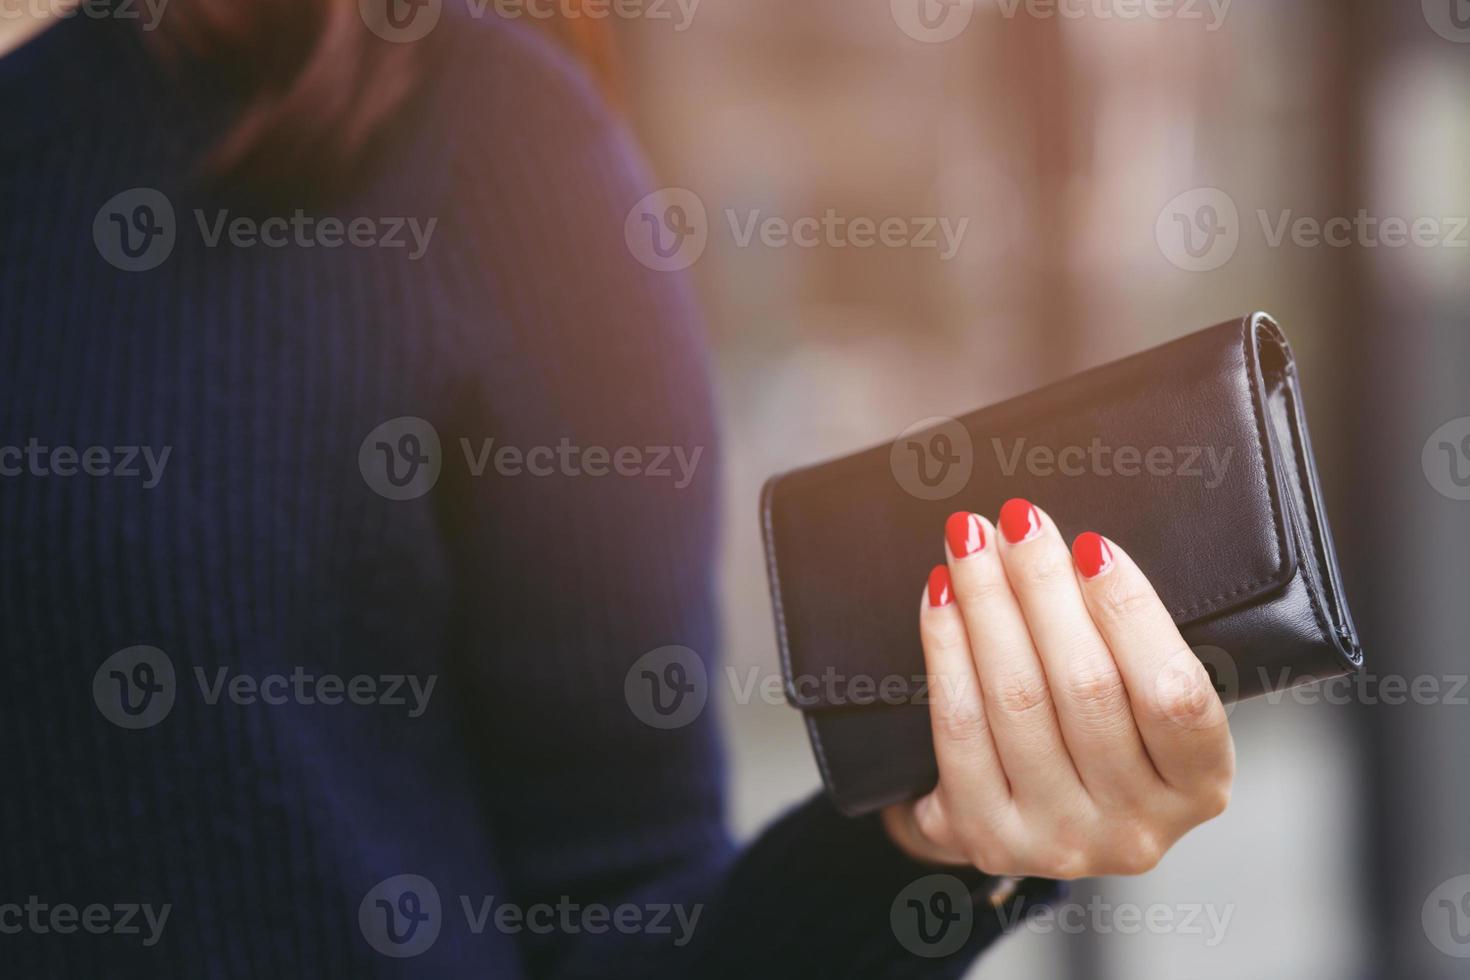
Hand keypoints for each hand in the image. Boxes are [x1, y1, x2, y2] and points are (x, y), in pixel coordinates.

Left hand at [882, 499, 1234, 878]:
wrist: (1012, 815)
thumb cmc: (1090, 737)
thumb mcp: (1138, 699)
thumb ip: (1126, 638)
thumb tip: (1077, 545)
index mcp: (1197, 786)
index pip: (1175, 693)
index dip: (1131, 613)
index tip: (1090, 542)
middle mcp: (1136, 827)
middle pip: (1086, 685)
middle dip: (1044, 586)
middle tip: (1016, 520)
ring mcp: (1060, 840)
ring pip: (1017, 698)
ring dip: (987, 602)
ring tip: (969, 541)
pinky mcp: (987, 836)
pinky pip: (959, 723)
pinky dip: (946, 648)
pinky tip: (940, 596)